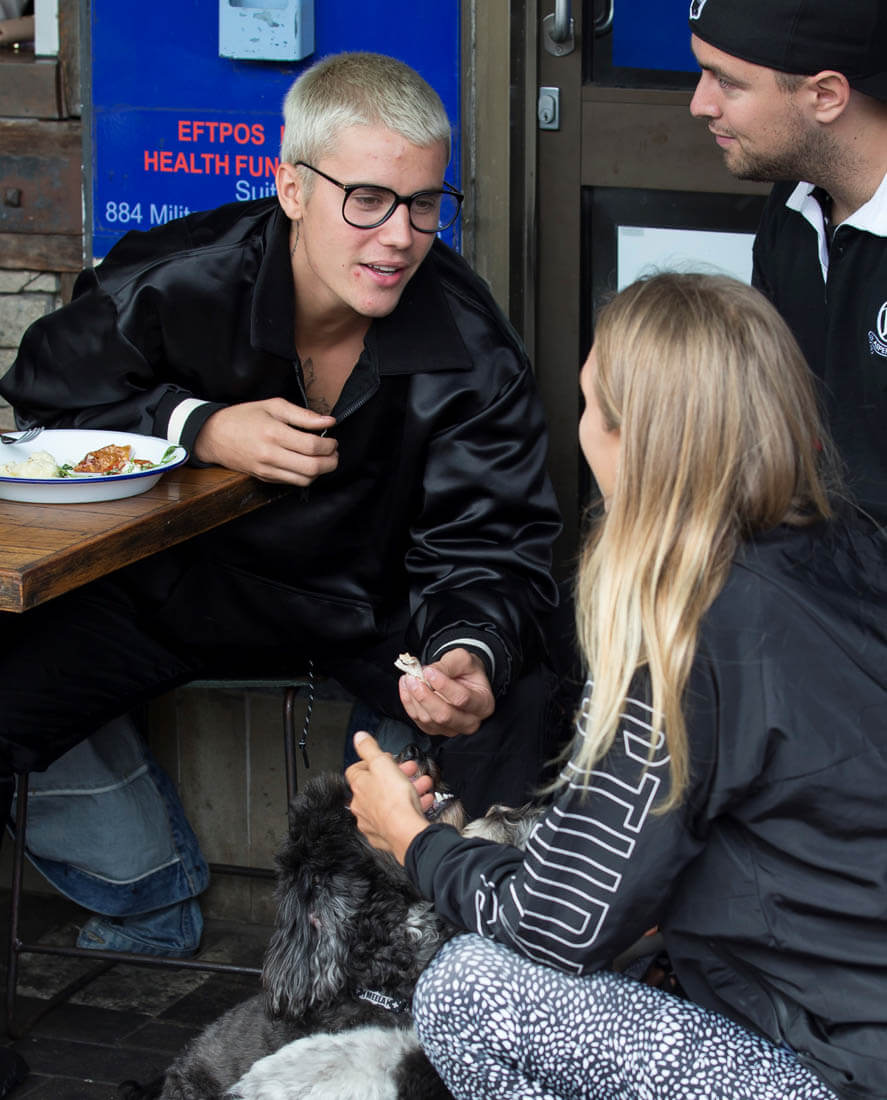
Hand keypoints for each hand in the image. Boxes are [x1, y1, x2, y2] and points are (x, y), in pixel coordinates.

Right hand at [193, 398, 337, 484]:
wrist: (213, 436)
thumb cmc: (243, 417)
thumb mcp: (273, 406)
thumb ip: (303, 415)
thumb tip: (329, 421)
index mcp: (273, 433)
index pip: (312, 446)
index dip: (329, 445)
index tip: (333, 439)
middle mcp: (270, 455)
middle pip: (312, 467)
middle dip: (331, 461)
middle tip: (334, 452)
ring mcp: (267, 470)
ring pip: (305, 479)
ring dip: (321, 471)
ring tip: (324, 459)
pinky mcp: (265, 478)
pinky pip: (293, 482)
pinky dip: (306, 476)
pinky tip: (307, 464)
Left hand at [346, 732, 431, 861]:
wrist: (406, 832)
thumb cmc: (395, 800)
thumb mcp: (382, 764)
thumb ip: (369, 748)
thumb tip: (359, 737)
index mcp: (359, 787)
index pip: (356, 770)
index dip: (372, 761)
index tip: (386, 759)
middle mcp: (361, 806)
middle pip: (377, 785)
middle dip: (396, 775)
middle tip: (410, 771)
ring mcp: (373, 822)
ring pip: (390, 801)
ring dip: (407, 790)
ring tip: (423, 785)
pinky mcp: (386, 835)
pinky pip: (397, 818)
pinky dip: (410, 808)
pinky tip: (424, 802)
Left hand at [398, 647, 494, 737]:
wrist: (461, 678)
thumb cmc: (466, 670)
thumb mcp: (462, 659)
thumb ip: (447, 665)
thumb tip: (428, 673)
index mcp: (483, 703)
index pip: (462, 699)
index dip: (443, 685)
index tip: (429, 671)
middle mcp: (470, 721)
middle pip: (444, 715)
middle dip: (425, 696)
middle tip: (414, 677)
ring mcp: (452, 728)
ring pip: (428, 719)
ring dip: (414, 697)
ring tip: (409, 678)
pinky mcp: (435, 730)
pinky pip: (418, 720)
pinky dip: (408, 702)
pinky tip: (407, 687)